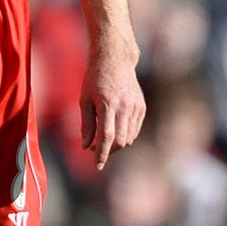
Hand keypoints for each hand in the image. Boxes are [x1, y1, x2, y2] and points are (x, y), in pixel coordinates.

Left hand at [81, 46, 145, 170]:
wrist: (116, 60)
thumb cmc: (95, 79)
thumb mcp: (84, 100)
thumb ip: (86, 124)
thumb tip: (86, 147)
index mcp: (107, 104)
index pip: (106, 137)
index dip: (102, 154)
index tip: (97, 165)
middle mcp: (124, 106)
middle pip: (119, 141)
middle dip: (108, 151)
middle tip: (94, 148)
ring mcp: (136, 107)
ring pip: (128, 138)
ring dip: (116, 144)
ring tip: (103, 138)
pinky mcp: (142, 107)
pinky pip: (134, 130)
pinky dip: (124, 136)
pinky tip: (114, 129)